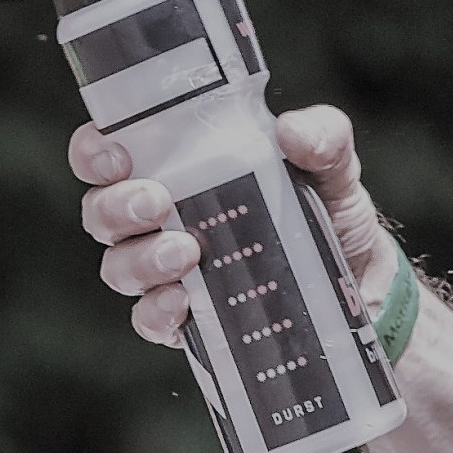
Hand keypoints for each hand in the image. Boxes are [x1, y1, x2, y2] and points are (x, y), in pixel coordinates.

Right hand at [69, 104, 398, 346]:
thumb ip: (320, 136)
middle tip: (157, 202)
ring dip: (140, 259)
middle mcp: (158, 219)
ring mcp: (167, 272)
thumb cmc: (325, 207)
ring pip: (118, 267)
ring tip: (186, 253)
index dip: (93, 153)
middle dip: (116, 207)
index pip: (106, 153)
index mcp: (175, 166)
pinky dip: (157, 311)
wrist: (358, 278)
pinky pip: (149, 320)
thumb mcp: (331, 163)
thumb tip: (292, 132)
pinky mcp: (186, 319)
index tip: (117, 156)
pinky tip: (183, 302)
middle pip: (100, 213)